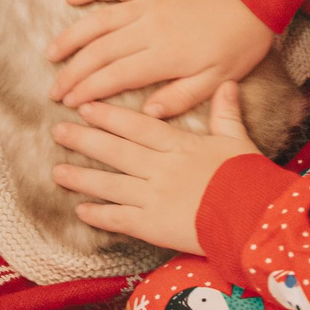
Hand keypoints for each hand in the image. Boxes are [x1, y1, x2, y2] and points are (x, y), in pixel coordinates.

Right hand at [48, 0, 274, 115]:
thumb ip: (181, 97)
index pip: (114, 76)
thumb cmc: (239, 44)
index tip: (69, 104)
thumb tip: (149, 113)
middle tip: (54, 91)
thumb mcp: (218, 80)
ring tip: (51, 55)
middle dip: (72, 73)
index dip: (88, 91)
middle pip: (99, 52)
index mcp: (164, 56)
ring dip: (71, 38)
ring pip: (98, 21)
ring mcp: (147, 4)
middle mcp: (149, 28)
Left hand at [50, 81, 268, 254]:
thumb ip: (226, 113)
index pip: (136, 126)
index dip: (108, 115)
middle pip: (115, 151)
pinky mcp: (153, 226)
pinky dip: (99, 215)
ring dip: (81, 177)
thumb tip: (227, 84)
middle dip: (84, 140)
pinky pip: (120, 219)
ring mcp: (154, 197)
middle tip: (57, 131)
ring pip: (110, 184)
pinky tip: (81, 211)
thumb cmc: (248, 177)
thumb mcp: (237, 140)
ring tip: (57, 171)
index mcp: (178, 145)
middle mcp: (160, 168)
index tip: (84, 106)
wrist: (253, 217)